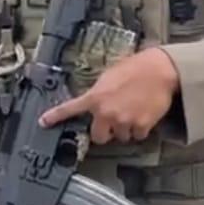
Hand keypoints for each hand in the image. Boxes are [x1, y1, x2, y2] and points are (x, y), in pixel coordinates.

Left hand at [39, 47, 178, 143]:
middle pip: (98, 137)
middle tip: (112, 121)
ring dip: (124, 129)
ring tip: (132, 111)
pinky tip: (143, 114)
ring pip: (120, 136)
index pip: (70, 108)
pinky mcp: (141, 126)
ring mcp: (123, 121)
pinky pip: (137, 136)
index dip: (55, 117)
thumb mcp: (108, 77)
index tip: (43, 122)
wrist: (160, 70)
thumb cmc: (135, 68)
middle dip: (104, 132)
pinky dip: (140, 129)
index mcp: (95, 97)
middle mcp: (106, 112)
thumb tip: (95, 101)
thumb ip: (98, 93)